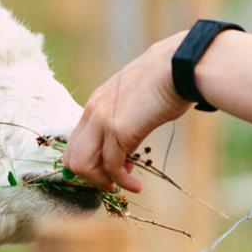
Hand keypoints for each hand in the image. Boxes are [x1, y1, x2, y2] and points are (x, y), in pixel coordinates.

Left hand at [62, 32, 192, 191]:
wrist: (179, 66)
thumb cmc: (165, 82)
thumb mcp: (134, 102)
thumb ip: (124, 123)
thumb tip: (125, 152)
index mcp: (95, 104)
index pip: (75, 143)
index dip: (89, 163)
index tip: (110, 170)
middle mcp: (92, 112)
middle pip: (72, 158)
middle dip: (90, 177)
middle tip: (112, 183)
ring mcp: (102, 120)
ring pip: (83, 165)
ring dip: (102, 182)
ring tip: (124, 185)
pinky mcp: (118, 129)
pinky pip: (111, 166)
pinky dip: (121, 181)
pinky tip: (135, 185)